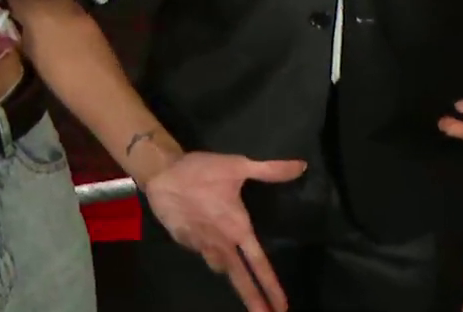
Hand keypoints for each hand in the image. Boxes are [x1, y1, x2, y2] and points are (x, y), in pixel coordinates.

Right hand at [142, 152, 306, 311]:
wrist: (161, 175)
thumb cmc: (201, 171)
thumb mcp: (238, 165)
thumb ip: (270, 170)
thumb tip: (301, 166)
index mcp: (237, 229)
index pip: (258, 264)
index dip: (271, 286)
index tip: (282, 306)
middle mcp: (221, 244)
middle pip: (240, 279)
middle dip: (254, 300)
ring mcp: (201, 246)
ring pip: (221, 267)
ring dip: (232, 275)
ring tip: (243, 283)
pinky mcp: (186, 243)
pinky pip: (204, 254)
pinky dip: (212, 255)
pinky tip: (214, 249)